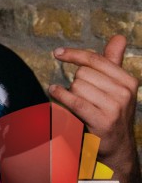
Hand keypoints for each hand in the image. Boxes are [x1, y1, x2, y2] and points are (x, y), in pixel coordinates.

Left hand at [51, 35, 138, 171]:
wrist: (117, 145)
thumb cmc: (112, 110)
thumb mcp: (116, 85)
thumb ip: (113, 61)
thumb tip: (119, 36)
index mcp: (129, 81)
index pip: (96, 59)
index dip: (74, 54)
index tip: (58, 53)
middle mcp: (125, 93)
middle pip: (83, 73)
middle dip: (77, 82)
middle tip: (84, 96)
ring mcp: (115, 107)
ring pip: (77, 86)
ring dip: (72, 93)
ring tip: (81, 104)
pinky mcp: (103, 120)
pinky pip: (74, 100)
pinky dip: (60, 95)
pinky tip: (54, 92)